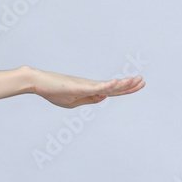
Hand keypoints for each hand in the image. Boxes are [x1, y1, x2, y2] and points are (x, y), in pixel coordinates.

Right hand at [30, 68, 144, 108]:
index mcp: (90, 91)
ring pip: (108, 86)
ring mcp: (86, 85)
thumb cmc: (53, 91)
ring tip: (136, 80)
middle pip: (114, 88)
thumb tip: (104, 97)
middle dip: (129, 85)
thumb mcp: (74, 101)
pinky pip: (96, 87)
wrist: (38, 82)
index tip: (138, 84)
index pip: (112, 91)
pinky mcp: (80, 85)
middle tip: (143, 81)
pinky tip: (117, 83)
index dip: (126, 89)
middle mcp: (90, 86)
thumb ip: (90, 99)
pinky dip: (108, 86)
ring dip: (123, 84)